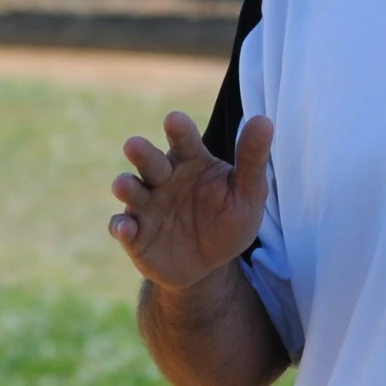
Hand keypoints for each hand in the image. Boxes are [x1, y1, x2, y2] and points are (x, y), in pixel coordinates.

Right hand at [108, 111, 273, 289]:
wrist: (211, 265)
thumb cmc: (229, 220)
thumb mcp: (248, 193)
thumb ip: (252, 159)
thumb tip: (264, 120)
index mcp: (191, 162)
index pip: (184, 140)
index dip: (179, 130)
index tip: (174, 120)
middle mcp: (163, 178)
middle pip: (149, 160)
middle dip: (141, 153)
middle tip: (134, 146)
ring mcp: (146, 205)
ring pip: (130, 189)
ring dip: (125, 185)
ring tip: (124, 185)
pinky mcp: (135, 234)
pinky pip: (122, 227)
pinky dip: (122, 226)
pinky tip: (127, 228)